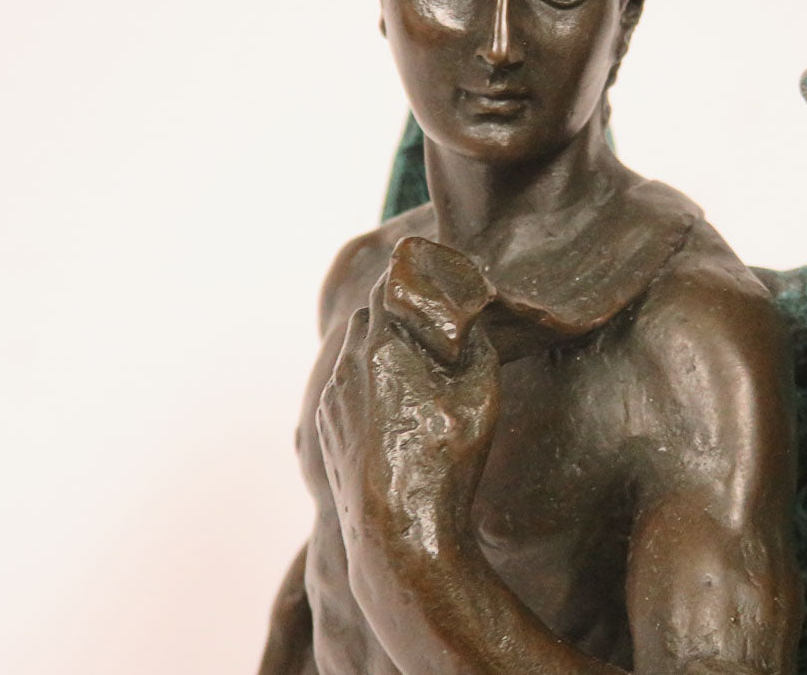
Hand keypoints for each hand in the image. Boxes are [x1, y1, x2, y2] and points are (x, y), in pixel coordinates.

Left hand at [316, 238, 499, 586]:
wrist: (400, 531)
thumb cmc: (447, 460)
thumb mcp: (481, 393)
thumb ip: (473, 342)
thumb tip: (467, 316)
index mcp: (385, 345)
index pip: (390, 283)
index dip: (412, 276)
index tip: (433, 276)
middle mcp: (349, 363)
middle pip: (371, 314)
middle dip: (397, 311)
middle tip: (429, 321)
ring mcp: (333, 395)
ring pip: (355, 350)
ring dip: (380, 348)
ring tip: (415, 367)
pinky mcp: (325, 424)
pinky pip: (346, 384)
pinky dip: (367, 380)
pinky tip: (395, 404)